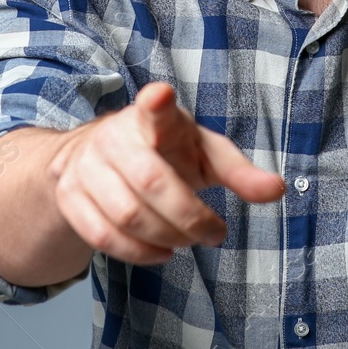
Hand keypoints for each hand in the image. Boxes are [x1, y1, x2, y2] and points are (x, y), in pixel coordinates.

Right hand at [49, 80, 285, 265]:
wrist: (93, 157)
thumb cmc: (164, 153)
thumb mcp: (203, 153)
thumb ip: (239, 172)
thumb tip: (278, 190)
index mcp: (154, 118)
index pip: (154, 108)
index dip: (157, 103)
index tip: (160, 96)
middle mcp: (114, 136)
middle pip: (152, 184)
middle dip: (189, 218)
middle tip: (214, 232)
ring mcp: (86, 166)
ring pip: (128, 216)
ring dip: (167, 239)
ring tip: (188, 241)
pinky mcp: (69, 196)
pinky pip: (103, 237)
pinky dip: (138, 253)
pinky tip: (161, 252)